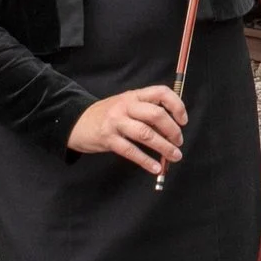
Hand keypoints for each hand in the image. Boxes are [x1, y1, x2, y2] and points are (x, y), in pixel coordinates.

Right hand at [68, 85, 188, 175]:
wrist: (77, 122)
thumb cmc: (108, 115)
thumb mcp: (127, 105)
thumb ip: (147, 112)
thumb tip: (172, 129)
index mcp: (134, 95)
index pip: (161, 92)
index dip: (177, 105)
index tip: (183, 121)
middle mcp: (126, 105)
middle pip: (156, 114)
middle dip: (172, 130)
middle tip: (179, 142)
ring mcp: (116, 122)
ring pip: (146, 134)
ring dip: (164, 147)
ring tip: (174, 157)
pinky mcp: (108, 139)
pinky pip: (131, 151)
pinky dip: (146, 161)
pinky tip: (155, 168)